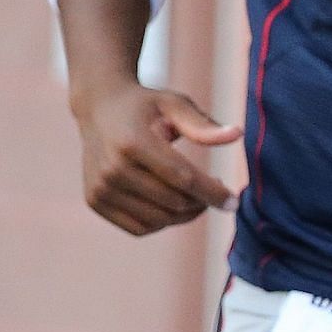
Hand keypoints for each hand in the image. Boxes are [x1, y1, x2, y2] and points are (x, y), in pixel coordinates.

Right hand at [71, 80, 239, 235]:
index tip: (234, 202)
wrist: (98, 107)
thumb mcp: (173, 104)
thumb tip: (236, 134)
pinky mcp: (94, 200)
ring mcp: (100, 187)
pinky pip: (139, 227)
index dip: (213, 193)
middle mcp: (112, 168)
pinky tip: (171, 204)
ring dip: (183, 215)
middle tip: (214, 188)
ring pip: (158, 220)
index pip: (183, 178)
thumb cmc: (144, 105)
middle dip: (201, 202)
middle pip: (172, 202)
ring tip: (195, 197)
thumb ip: (203, 125)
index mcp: (132, 142)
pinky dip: (161, 222)